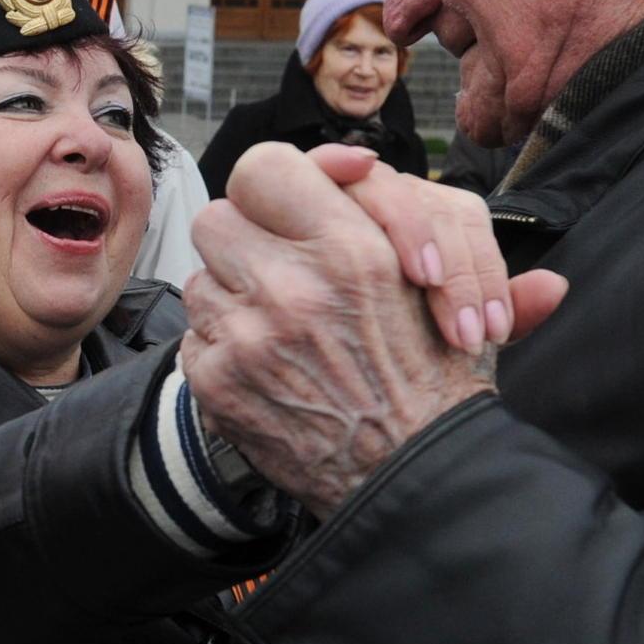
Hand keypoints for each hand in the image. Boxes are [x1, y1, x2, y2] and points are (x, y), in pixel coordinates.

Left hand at [184, 143, 566, 512]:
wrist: (411, 480)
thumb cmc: (435, 388)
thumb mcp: (447, 298)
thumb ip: (410, 223)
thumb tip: (364, 163)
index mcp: (353, 251)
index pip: (265, 170)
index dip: (272, 182)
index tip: (286, 201)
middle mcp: (294, 285)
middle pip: (219, 219)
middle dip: (245, 238)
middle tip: (274, 263)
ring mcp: (248, 335)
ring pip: (202, 279)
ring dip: (232, 294)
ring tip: (276, 321)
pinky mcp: (218, 381)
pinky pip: (196, 336)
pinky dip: (223, 347)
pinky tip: (264, 364)